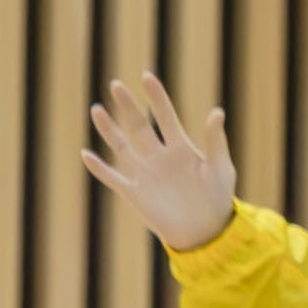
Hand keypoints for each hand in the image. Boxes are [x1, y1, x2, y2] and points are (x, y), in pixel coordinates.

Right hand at [81, 72, 242, 256]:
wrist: (207, 231)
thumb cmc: (218, 198)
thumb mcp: (221, 168)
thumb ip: (215, 142)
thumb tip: (217, 111)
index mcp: (181, 147)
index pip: (165, 115)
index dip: (156, 97)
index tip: (146, 76)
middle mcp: (159, 156)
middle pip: (139, 125)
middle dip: (128, 106)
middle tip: (116, 85)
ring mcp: (145, 173)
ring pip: (121, 146)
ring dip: (108, 130)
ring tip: (97, 110)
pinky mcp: (135, 192)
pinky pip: (113, 177)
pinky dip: (99, 168)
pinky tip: (86, 154)